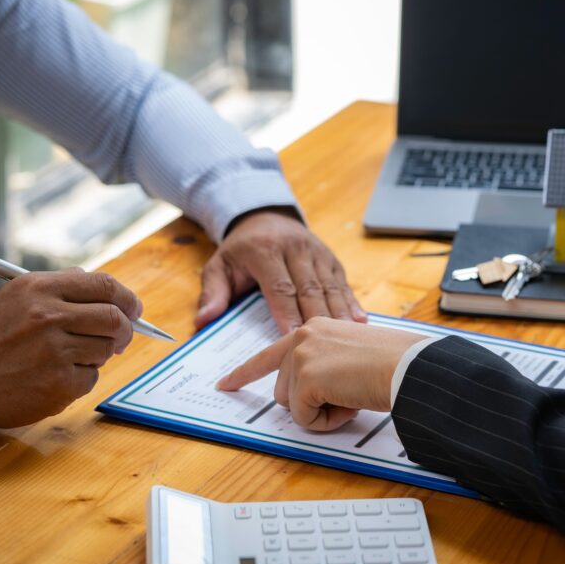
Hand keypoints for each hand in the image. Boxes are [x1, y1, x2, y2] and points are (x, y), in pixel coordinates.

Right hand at [0, 268, 141, 427]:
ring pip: (106, 349)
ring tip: (68, 357)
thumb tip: (107, 290)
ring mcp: (54, 351)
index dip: (126, 297)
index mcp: (40, 289)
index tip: (134, 309)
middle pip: (114, 318)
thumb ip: (61, 286)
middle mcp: (48, 316)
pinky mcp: (58, 383)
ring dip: (97, 354)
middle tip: (122, 336)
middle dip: (125, 329)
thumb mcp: (17, 297)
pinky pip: (91, 377)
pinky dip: (80, 378)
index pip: (103, 285)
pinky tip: (54, 377)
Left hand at [195, 209, 367, 333]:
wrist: (265, 216)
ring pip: (330, 286)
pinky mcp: (331, 258)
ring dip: (339, 314)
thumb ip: (212, 292)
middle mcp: (295, 248)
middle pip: (310, 288)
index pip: (279, 285)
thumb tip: (204, 320)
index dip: (286, 311)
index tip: (291, 336)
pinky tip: (361, 323)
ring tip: (347, 339)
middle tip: (324, 346)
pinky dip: (351, 303)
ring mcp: (317, 252)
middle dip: (317, 318)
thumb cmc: (241, 250)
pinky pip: (342, 282)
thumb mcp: (218, 265)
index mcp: (265, 250)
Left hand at [216, 318, 424, 430]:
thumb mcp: (349, 354)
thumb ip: (324, 363)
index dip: (245, 372)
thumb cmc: (392, 362)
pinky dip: (328, 421)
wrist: (408, 365)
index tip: (226, 383)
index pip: (270, 353)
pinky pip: (305, 419)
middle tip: (347, 393)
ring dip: (321, 410)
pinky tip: (351, 402)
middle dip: (309, 402)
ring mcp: (302, 355)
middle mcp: (303, 335)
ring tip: (352, 394)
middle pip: (282, 389)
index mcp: (314, 327)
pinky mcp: (305, 378)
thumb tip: (310, 390)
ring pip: (292, 405)